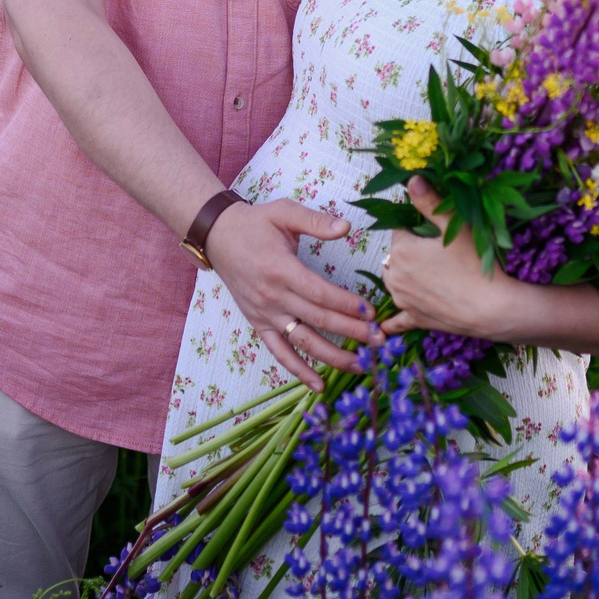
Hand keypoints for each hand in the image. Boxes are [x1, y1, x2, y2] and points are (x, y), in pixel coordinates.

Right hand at [204, 198, 382, 389]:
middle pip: (318, 320)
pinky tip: (319, 385)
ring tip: (361, 365)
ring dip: (333, 357)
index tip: (371, 313)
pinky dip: (298, 371)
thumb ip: (315, 221)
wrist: (218, 237)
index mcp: (282, 270)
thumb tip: (346, 227)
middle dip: (352, 332)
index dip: (346, 305)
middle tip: (380, 341)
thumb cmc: (255, 223)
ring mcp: (265, 314)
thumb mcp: (284, 212)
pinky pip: (280, 352)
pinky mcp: (259, 324)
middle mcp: (273, 297)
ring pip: (303, 342)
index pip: (320, 293)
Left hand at [381, 179, 518, 340]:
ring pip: (395, 280)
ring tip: (430, 274)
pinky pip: (397, 319)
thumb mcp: (454, 227)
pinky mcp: (414, 319)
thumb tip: (411, 178)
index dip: (416, 227)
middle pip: (396, 254)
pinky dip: (393, 320)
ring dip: (404, 276)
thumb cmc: (474, 263)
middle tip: (437, 252)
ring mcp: (403, 300)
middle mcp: (394, 275)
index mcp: (401, 249)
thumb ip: (430, 202)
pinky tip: (385, 326)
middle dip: (410, 251)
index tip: (434, 230)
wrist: (491, 308)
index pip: (399, 228)